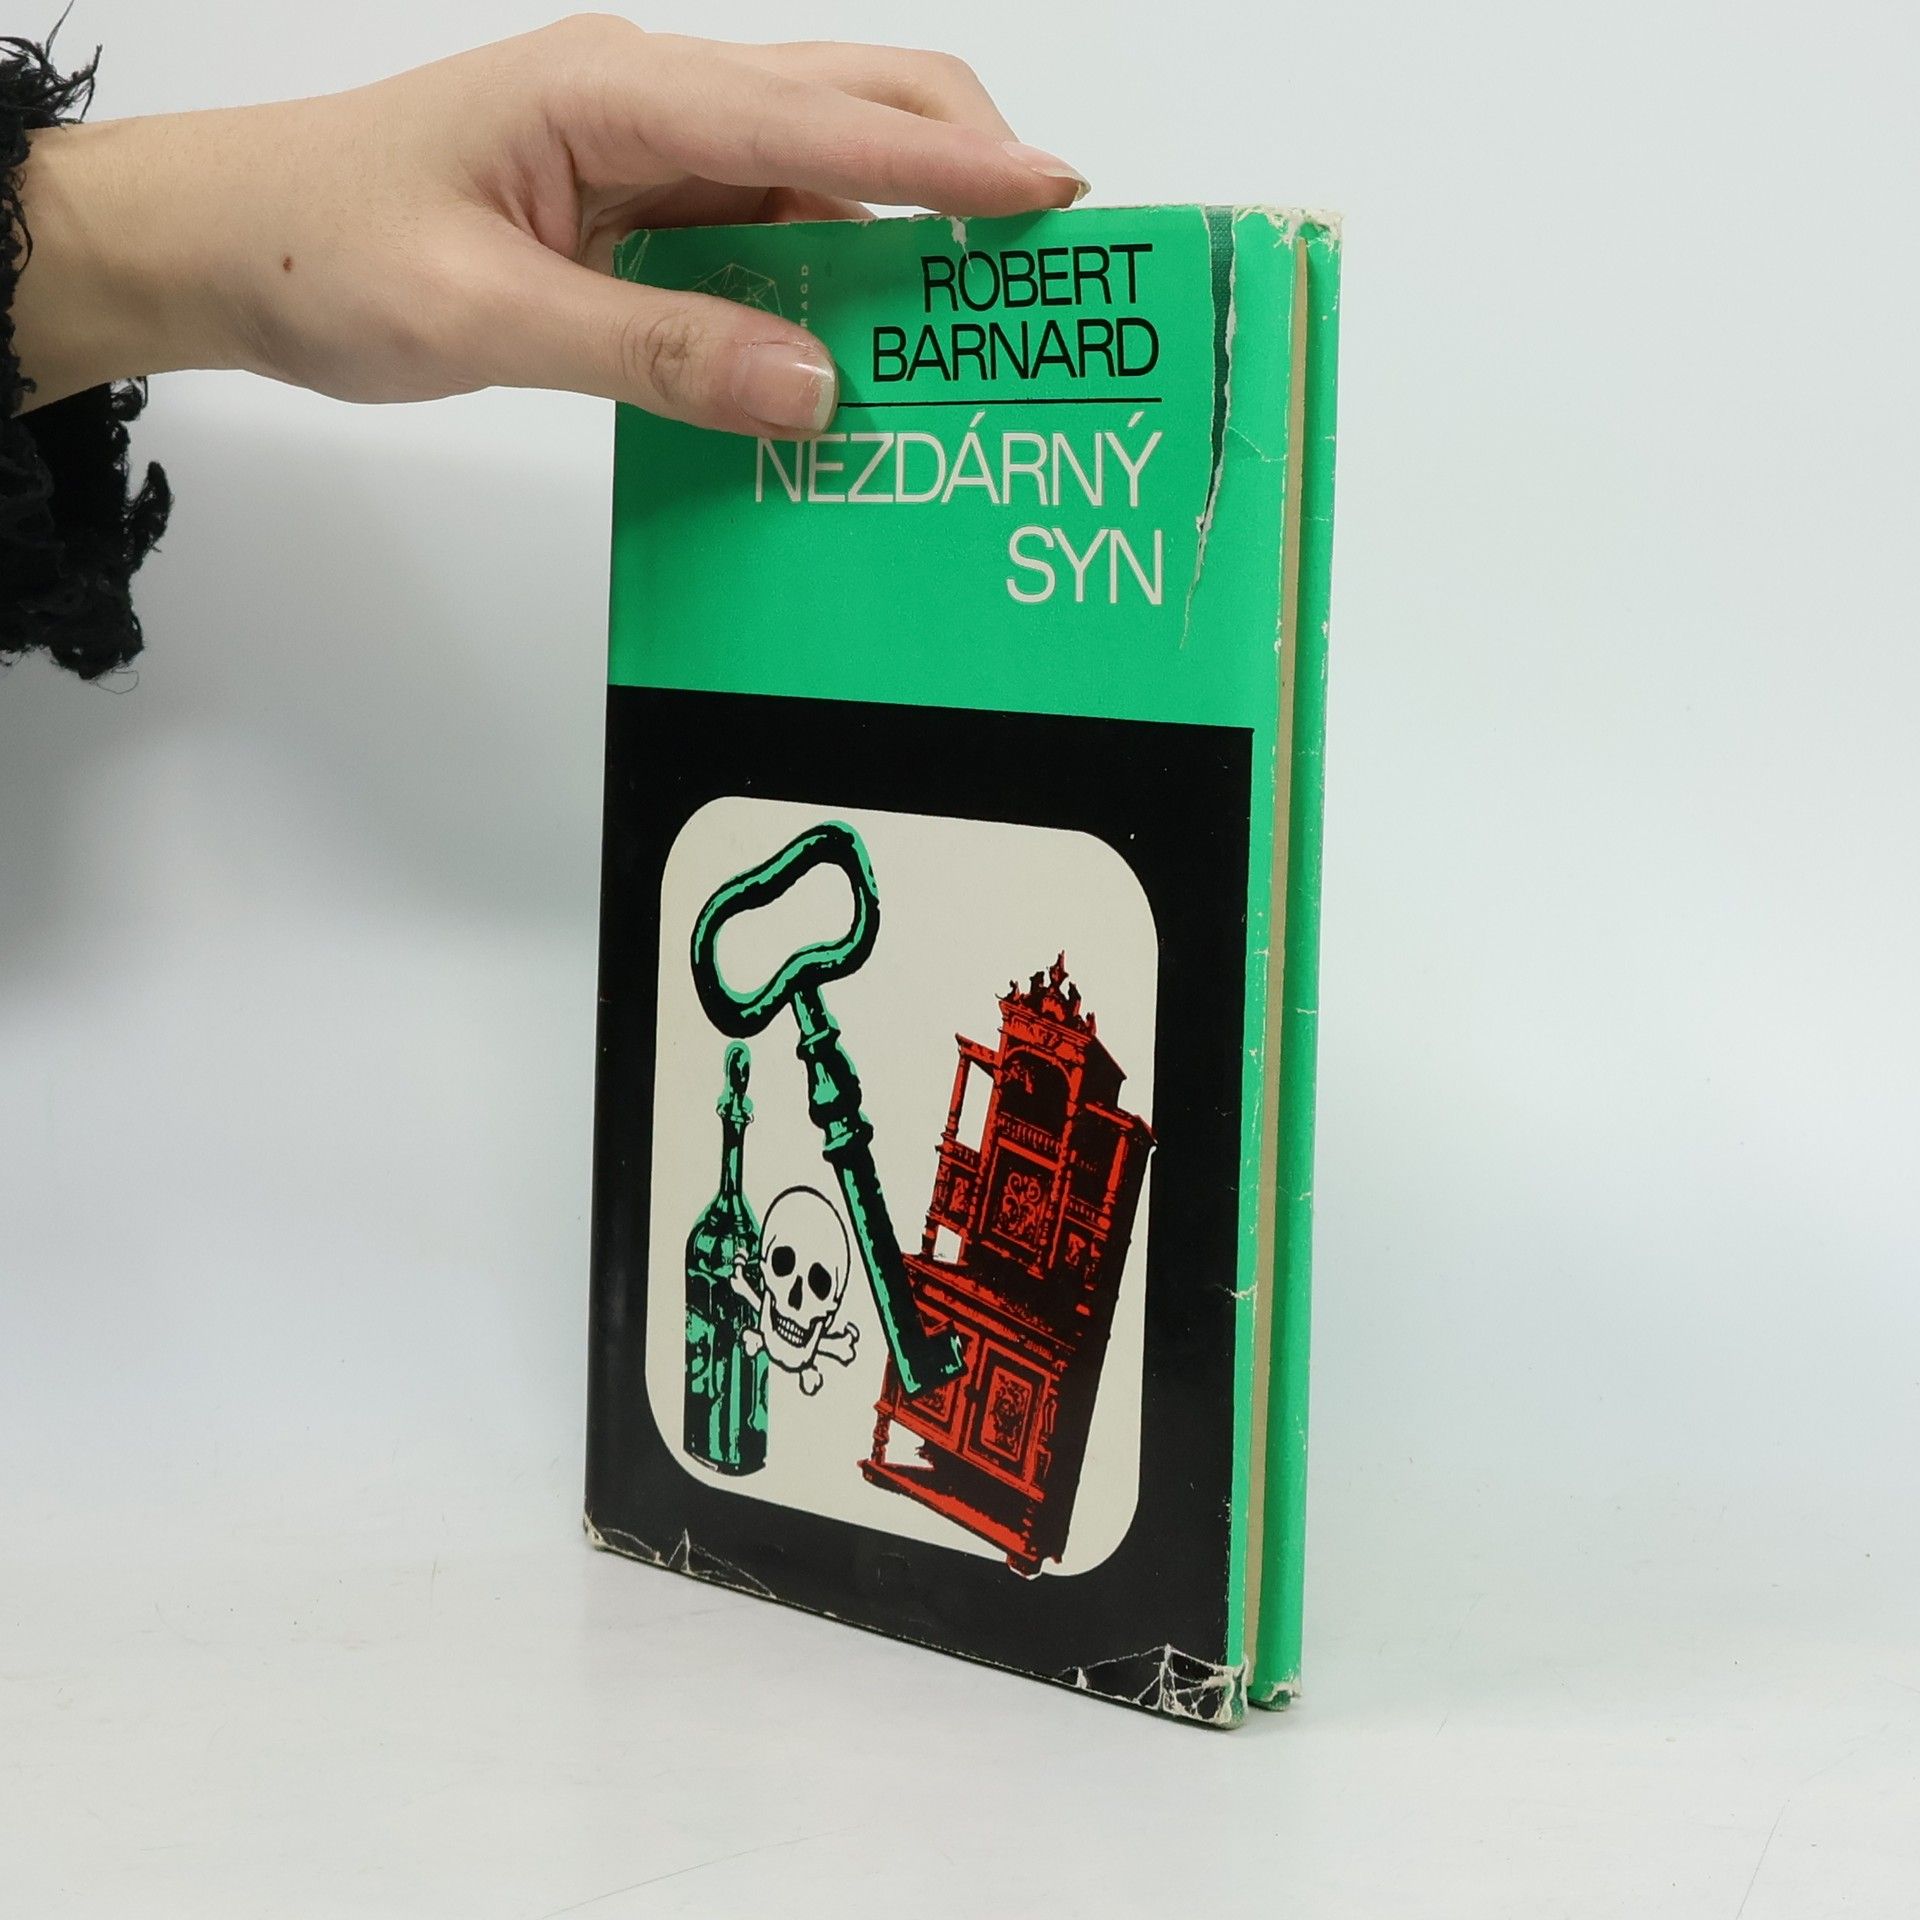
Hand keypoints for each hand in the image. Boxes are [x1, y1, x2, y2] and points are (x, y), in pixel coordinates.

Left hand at [12, 17, 1088, 431]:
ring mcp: (655, 158)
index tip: (1056, 201)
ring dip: (901, 247)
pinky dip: (828, 294)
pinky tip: (857, 360)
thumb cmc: (328, 251)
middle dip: (961, 171)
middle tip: (1046, 269)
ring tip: (975, 334)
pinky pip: (767, 244)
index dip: (947, 163)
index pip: (818, 118)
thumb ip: (651, 348)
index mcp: (619, 92)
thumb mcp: (483, 313)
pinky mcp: (645, 215)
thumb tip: (814, 384)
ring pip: (821, 180)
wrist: (231, 247)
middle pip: (852, 106)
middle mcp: (656, 105)